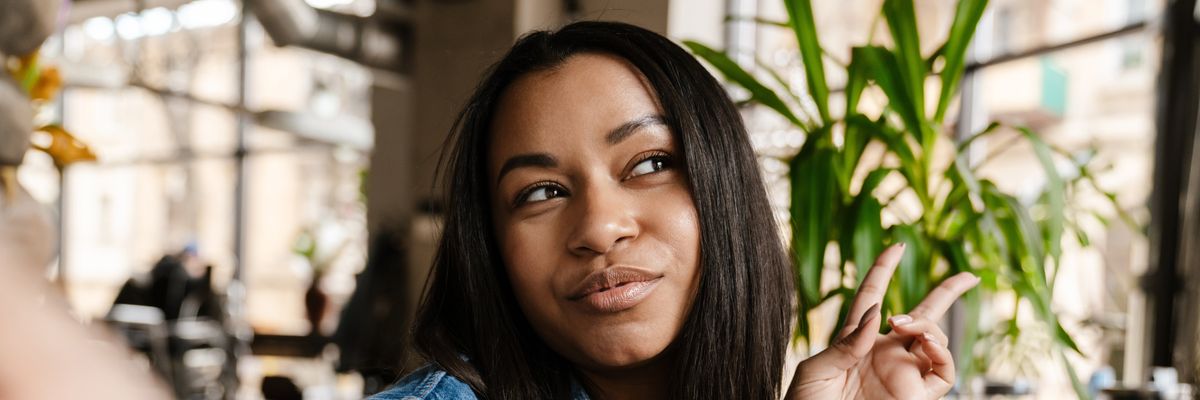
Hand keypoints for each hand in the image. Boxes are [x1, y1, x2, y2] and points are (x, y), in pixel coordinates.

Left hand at [787, 243, 979, 399]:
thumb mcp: (815, 371)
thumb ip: (846, 342)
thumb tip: (879, 312)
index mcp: (855, 342)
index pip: (873, 297)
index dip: (884, 270)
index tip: (897, 247)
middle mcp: (884, 355)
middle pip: (922, 316)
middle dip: (947, 294)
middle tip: (969, 276)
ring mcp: (902, 375)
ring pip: (936, 340)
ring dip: (928, 324)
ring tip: (904, 324)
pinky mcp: (916, 397)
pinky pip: (944, 373)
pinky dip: (941, 353)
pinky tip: (924, 344)